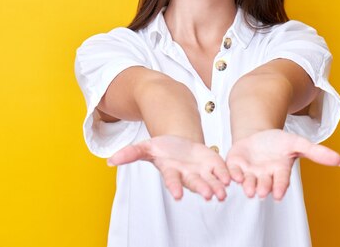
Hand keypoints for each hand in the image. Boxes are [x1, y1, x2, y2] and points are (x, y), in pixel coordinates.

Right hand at [107, 135, 230, 200]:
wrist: (179, 143)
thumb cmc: (162, 149)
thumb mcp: (146, 147)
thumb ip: (130, 154)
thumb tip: (109, 161)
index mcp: (172, 171)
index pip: (172, 181)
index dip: (175, 187)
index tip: (177, 196)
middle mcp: (187, 175)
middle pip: (195, 183)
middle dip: (202, 189)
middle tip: (210, 196)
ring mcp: (201, 171)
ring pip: (210, 181)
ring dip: (217, 187)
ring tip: (223, 194)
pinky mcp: (213, 165)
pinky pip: (221, 171)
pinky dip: (226, 175)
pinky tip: (231, 179)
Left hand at [226, 129, 339, 200]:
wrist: (256, 136)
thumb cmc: (278, 142)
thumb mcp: (297, 143)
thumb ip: (317, 152)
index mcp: (279, 172)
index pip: (281, 182)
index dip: (280, 187)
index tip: (279, 194)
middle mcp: (264, 176)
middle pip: (264, 185)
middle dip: (262, 188)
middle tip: (261, 191)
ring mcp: (249, 173)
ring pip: (248, 183)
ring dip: (247, 185)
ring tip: (248, 188)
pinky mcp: (235, 167)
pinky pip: (233, 173)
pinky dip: (233, 175)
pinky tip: (234, 175)